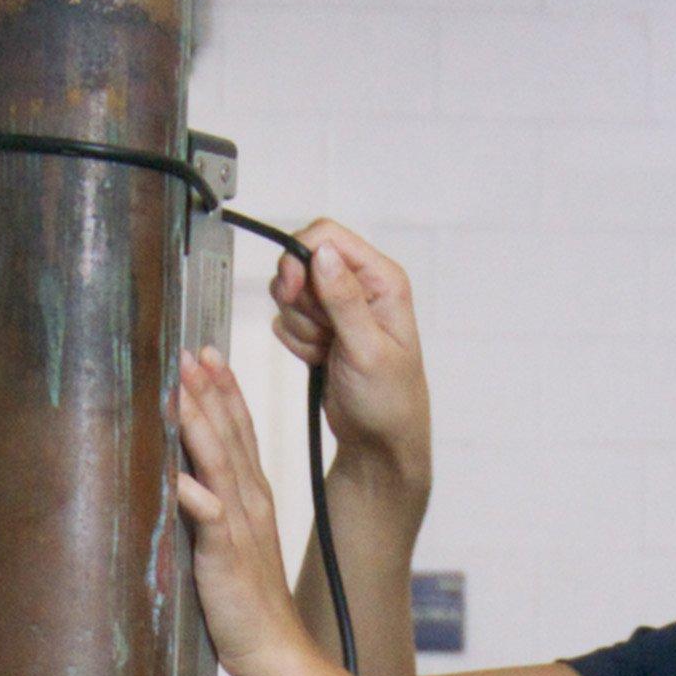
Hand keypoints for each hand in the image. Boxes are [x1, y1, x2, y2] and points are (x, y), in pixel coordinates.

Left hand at [167, 347, 335, 675]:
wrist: (275, 649)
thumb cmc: (248, 603)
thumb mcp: (231, 543)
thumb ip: (216, 509)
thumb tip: (191, 480)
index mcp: (252, 497)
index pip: (238, 432)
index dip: (223, 391)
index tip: (206, 353)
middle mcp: (249, 502)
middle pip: (228, 434)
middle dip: (209, 390)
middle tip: (191, 350)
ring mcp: (238, 525)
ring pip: (217, 461)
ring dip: (197, 422)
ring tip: (179, 387)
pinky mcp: (224, 555)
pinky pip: (206, 516)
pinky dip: (191, 491)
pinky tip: (173, 471)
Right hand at [265, 220, 429, 491]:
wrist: (379, 438)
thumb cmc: (389, 399)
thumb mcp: (367, 349)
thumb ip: (344, 299)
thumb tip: (323, 252)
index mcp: (381, 279)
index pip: (327, 236)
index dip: (300, 256)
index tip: (292, 290)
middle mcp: (360, 285)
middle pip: (301, 261)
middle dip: (300, 300)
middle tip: (320, 332)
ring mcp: (338, 306)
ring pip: (291, 293)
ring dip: (300, 326)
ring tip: (327, 351)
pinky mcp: (320, 326)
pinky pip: (286, 319)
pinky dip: (296, 342)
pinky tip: (320, 359)